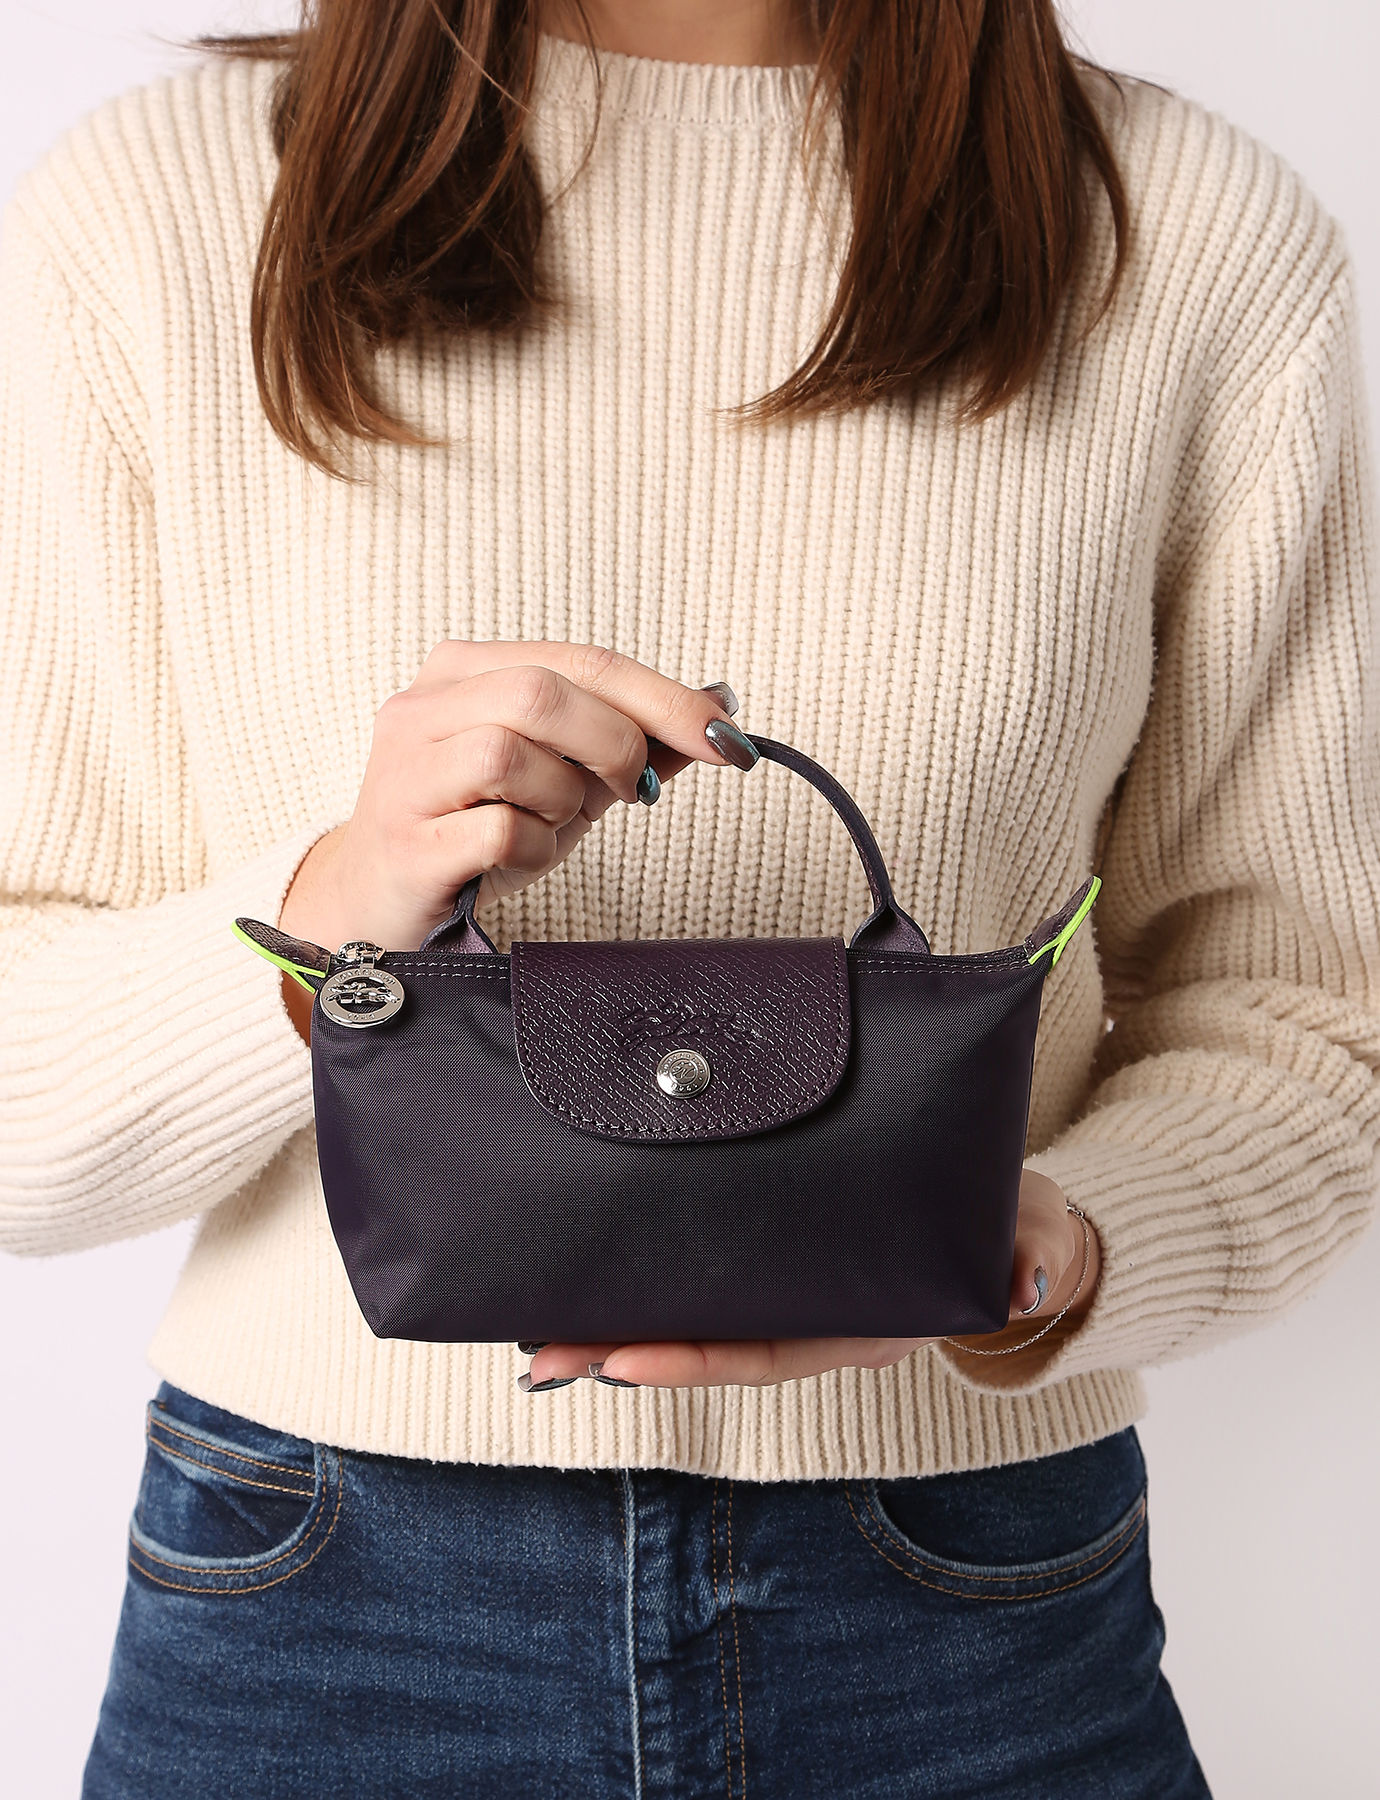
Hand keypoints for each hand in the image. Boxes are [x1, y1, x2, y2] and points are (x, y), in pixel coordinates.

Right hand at [273, 644, 749, 1039]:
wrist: (380, 906)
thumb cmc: (476, 832)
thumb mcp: (564, 779)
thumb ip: (633, 744)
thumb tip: (720, 709)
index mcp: (465, 670)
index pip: (583, 660)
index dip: (666, 698)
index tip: (729, 737)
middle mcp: (424, 707)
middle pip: (543, 692)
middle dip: (616, 744)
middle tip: (632, 792)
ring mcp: (406, 773)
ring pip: (511, 752)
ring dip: (563, 798)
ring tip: (553, 823)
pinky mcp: (405, 841)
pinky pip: (497, 830)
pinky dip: (533, 849)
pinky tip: (521, 858)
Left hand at [525, 1169, 1101, 1388]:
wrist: (1005, 1207)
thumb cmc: (1016, 1220)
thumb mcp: (1037, 1232)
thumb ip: (1035, 1254)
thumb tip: (1019, 1283)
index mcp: (868, 1320)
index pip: (769, 1350)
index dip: (693, 1358)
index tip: (619, 1357)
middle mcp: (816, 1313)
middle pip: (707, 1339)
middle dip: (622, 1347)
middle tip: (537, 1352)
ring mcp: (790, 1284)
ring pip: (693, 1310)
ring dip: (614, 1317)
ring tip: (532, 1319)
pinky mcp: (772, 1246)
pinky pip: (703, 1267)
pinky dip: (645, 1273)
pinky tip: (585, 1263)